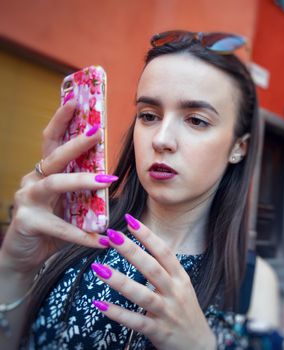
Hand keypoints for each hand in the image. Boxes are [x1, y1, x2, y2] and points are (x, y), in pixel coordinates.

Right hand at [0, 101, 111, 275]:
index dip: (62, 120)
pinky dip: (82, 234)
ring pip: (55, 184)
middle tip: (97, 132)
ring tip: (106, 182)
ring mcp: (27, 200)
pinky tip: (101, 239)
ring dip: (82, 182)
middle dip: (76, 143)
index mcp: (45, 172)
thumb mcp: (70, 204)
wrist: (26, 257)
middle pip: (55, 157)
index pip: (52, 141)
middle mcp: (33, 181)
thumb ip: (85, 191)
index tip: (75, 101)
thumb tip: (113, 179)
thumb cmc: (53, 227)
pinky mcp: (27, 222)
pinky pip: (59, 227)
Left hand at [90, 214, 215, 349]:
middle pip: (152, 268)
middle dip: (132, 251)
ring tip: (99, 269)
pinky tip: (100, 304)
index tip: (130, 220)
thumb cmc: (185, 311)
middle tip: (112, 236)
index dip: (148, 236)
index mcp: (181, 278)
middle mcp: (175, 292)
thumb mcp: (181, 287)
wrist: (199, 345)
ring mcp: (167, 312)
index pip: (164, 252)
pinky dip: (118, 313)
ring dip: (120, 281)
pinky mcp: (159, 331)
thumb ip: (164, 270)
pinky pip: (136, 322)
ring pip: (143, 295)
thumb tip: (141, 248)